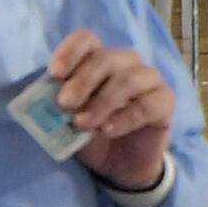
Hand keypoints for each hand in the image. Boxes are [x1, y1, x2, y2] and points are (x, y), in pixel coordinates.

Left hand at [48, 32, 175, 188]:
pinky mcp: (164, 102)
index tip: (55, 74)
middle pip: (105, 58)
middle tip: (64, 104)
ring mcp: (149, 80)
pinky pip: (147, 105)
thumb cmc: (93, 134)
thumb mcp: (69, 119)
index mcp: (99, 60)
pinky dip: (125, 118)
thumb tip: (43, 97)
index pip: (86, 40)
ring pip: (127, 80)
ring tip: (83, 124)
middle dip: (82, 81)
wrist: (121, 166)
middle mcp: (126, 63)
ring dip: (102, 102)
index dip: (70, 52)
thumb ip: (59, 104)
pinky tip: (108, 131)